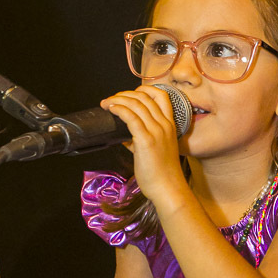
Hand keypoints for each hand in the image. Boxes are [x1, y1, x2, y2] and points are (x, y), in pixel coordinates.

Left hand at [100, 86, 189, 211]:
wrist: (168, 188)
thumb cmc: (162, 173)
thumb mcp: (156, 150)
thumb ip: (141, 140)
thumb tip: (125, 137)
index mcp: (170, 125)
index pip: (161, 96)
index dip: (145, 89)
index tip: (130, 94)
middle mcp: (164, 125)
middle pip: (145, 97)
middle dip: (124, 94)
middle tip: (112, 99)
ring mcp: (156, 131)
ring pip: (136, 104)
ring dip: (118, 100)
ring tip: (106, 103)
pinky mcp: (146, 140)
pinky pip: (131, 117)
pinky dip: (119, 109)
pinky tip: (111, 109)